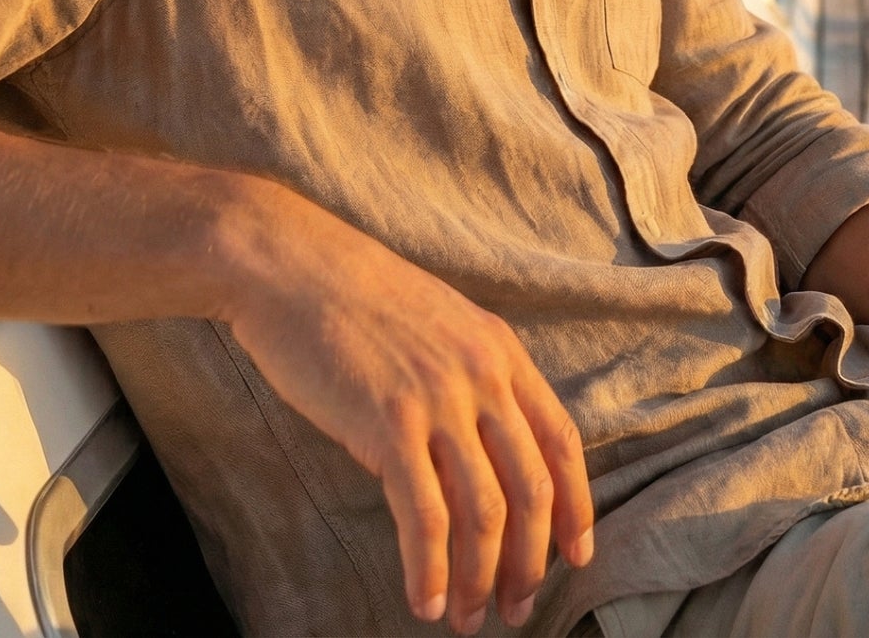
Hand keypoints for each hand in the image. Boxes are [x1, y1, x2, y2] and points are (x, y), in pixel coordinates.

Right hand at [223, 187, 593, 632]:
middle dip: (529, 562)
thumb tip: (481, 451)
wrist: (293, 265)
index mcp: (500, 350)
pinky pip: (424, 516)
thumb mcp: (439, 323)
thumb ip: (470, 376)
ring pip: (484, 513)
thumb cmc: (355, 296)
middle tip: (516, 608)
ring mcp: (437, 399)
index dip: (575, 507)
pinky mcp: (388, 423)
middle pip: (531, 489)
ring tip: (467, 619)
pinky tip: (425, 600)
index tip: (575, 557)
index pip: (561, 442)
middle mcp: (481, 375)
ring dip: (480, 579)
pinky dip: (430, 569)